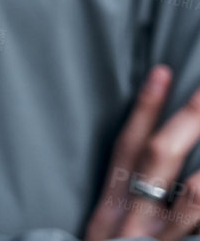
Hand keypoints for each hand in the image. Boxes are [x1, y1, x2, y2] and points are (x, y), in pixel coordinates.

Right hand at [85, 65, 199, 240]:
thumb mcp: (106, 236)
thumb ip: (126, 203)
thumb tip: (154, 169)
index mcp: (109, 214)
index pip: (125, 149)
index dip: (145, 109)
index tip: (165, 72)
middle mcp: (133, 227)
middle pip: (159, 161)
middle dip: (187, 120)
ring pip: (193, 199)